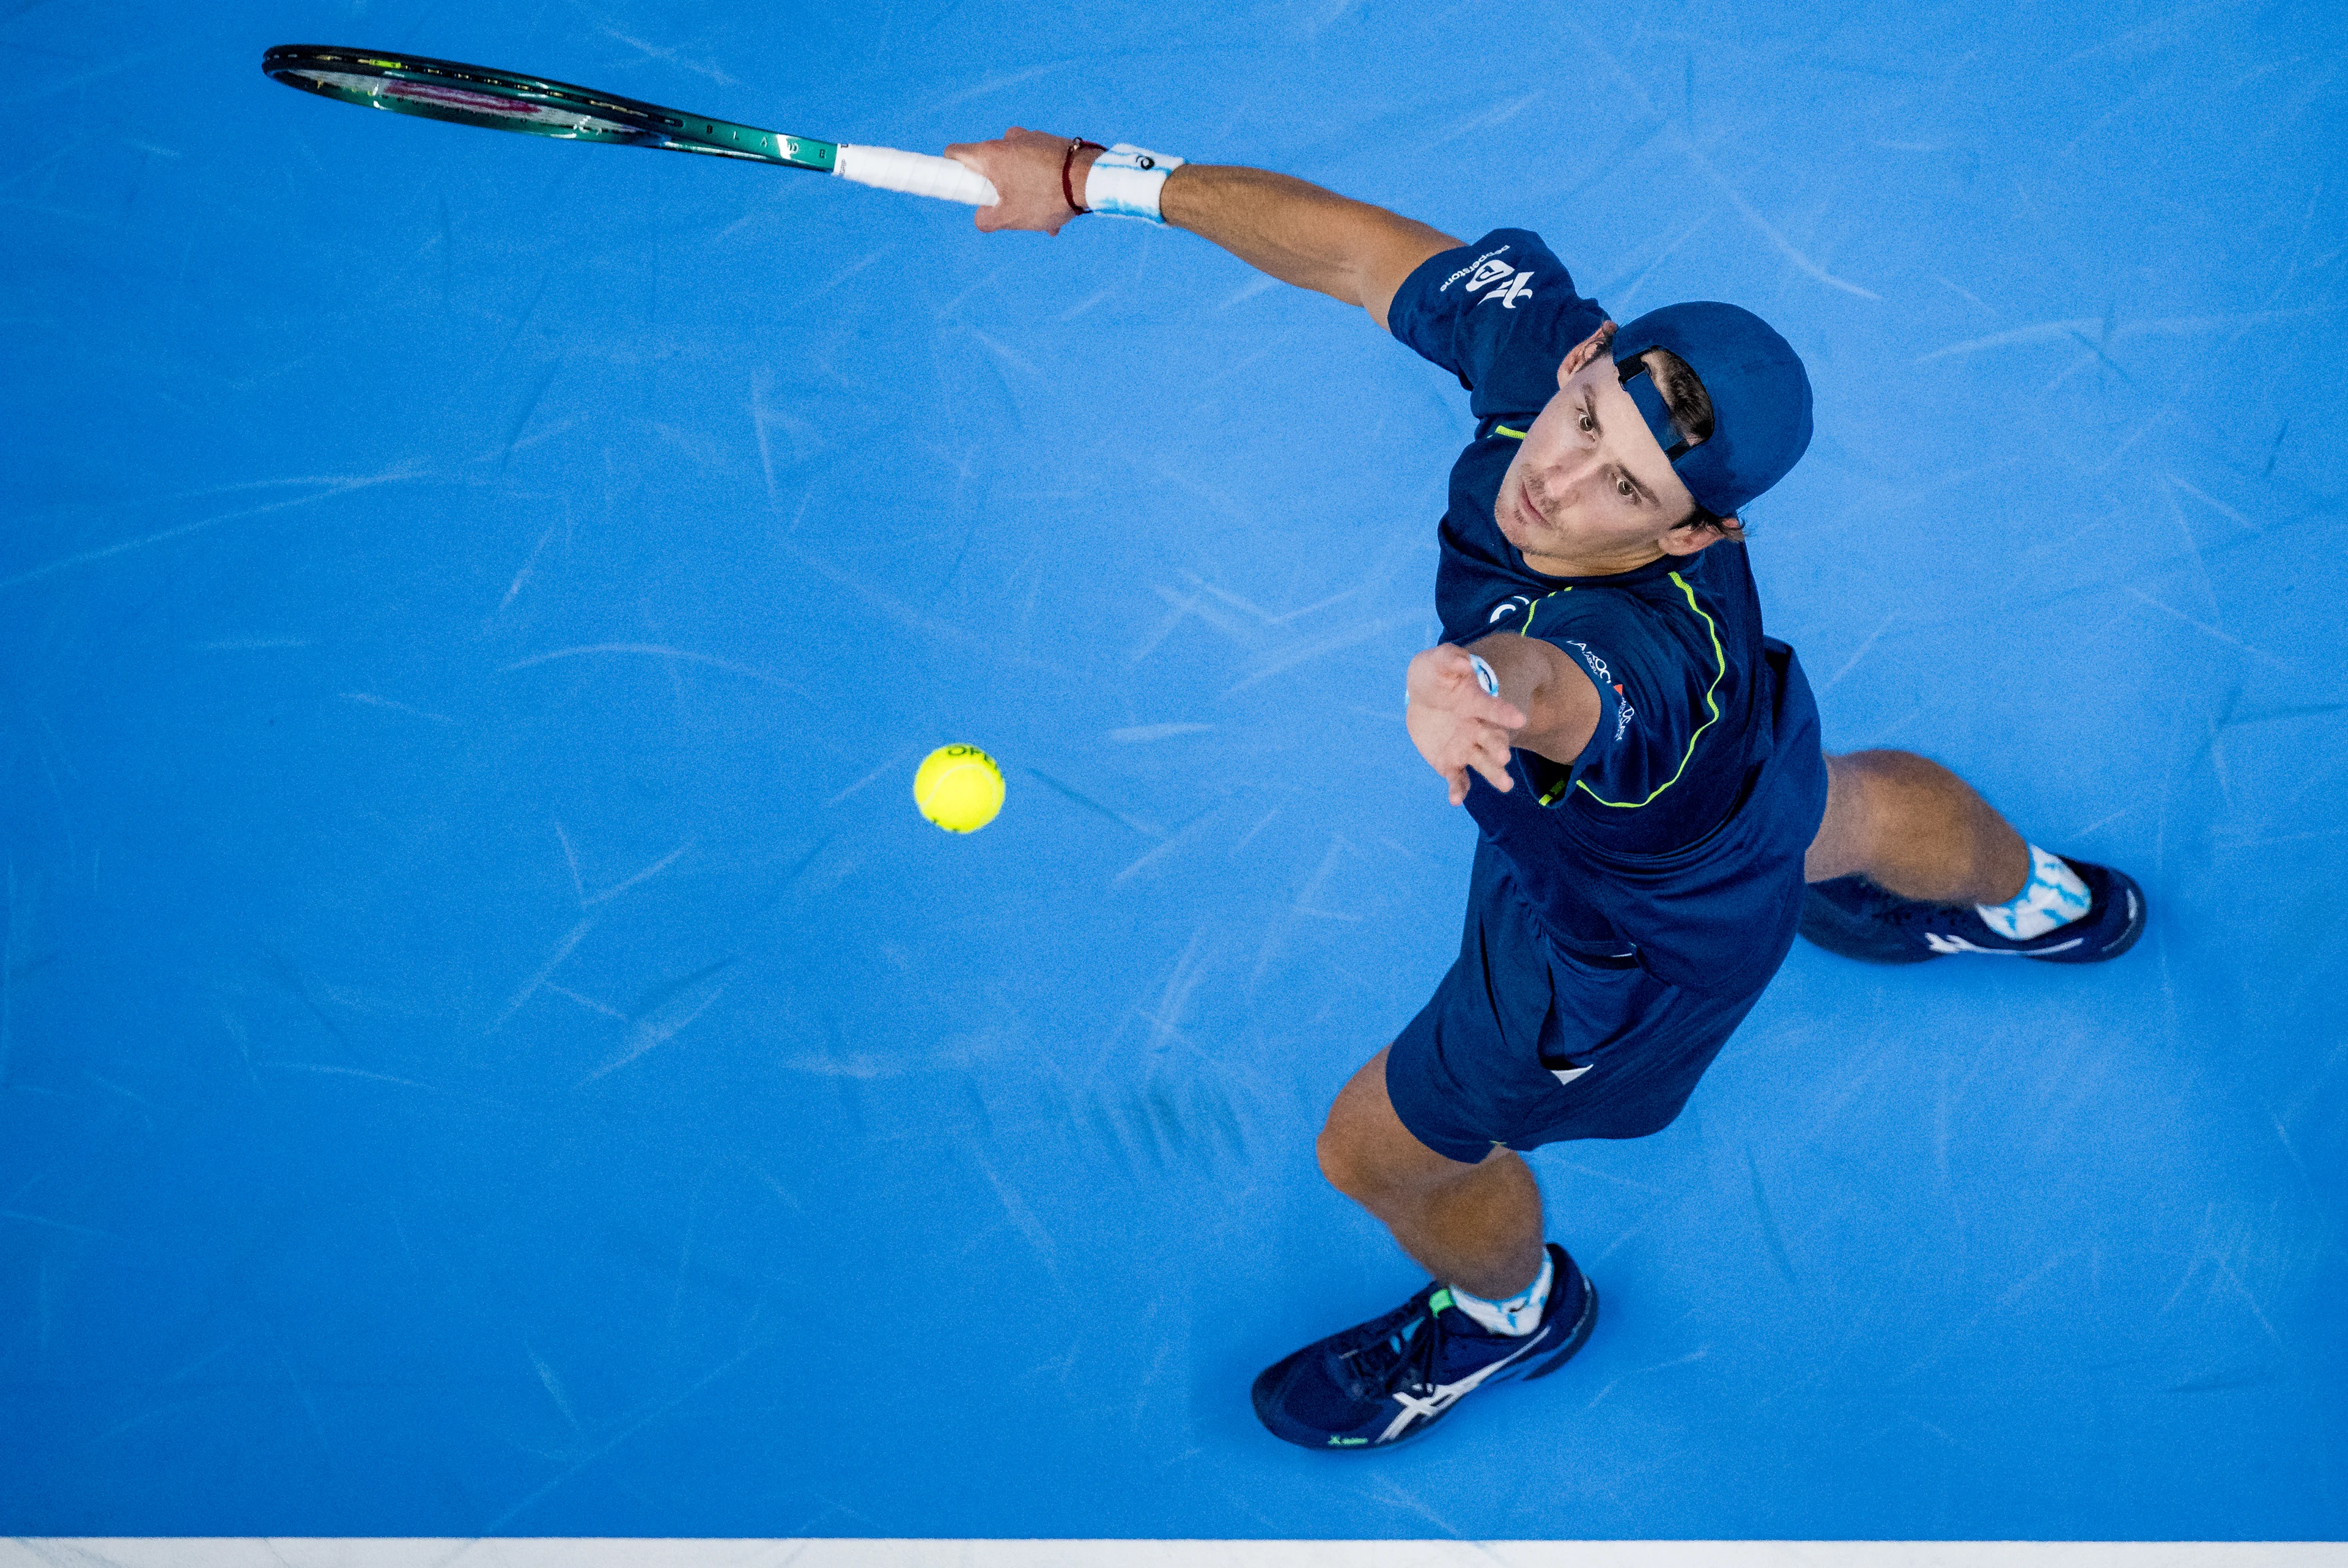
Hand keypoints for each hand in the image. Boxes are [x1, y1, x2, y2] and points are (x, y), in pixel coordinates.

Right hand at [940, 127, 1100, 234]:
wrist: (1091, 178)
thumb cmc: (1047, 196)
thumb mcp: (1010, 218)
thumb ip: (986, 219)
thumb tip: (981, 218)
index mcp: (990, 155)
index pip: (955, 153)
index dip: (951, 171)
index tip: (963, 188)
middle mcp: (1008, 140)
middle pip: (989, 165)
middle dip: (998, 189)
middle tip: (1013, 210)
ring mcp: (1031, 138)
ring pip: (1016, 167)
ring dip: (1024, 190)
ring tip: (1044, 215)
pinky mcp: (1051, 141)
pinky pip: (1037, 165)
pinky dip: (1042, 183)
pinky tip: (1058, 206)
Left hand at [1405, 646, 1526, 805]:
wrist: (1423, 696)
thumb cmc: (1436, 675)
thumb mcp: (1439, 661)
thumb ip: (1451, 660)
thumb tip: (1464, 662)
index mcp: (1478, 703)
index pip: (1494, 709)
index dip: (1505, 714)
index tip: (1519, 720)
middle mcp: (1478, 728)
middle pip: (1492, 739)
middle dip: (1498, 747)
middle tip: (1503, 756)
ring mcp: (1466, 747)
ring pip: (1483, 762)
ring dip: (1494, 773)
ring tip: (1505, 785)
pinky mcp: (1451, 763)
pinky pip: (1458, 778)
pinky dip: (1458, 789)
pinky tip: (1455, 800)